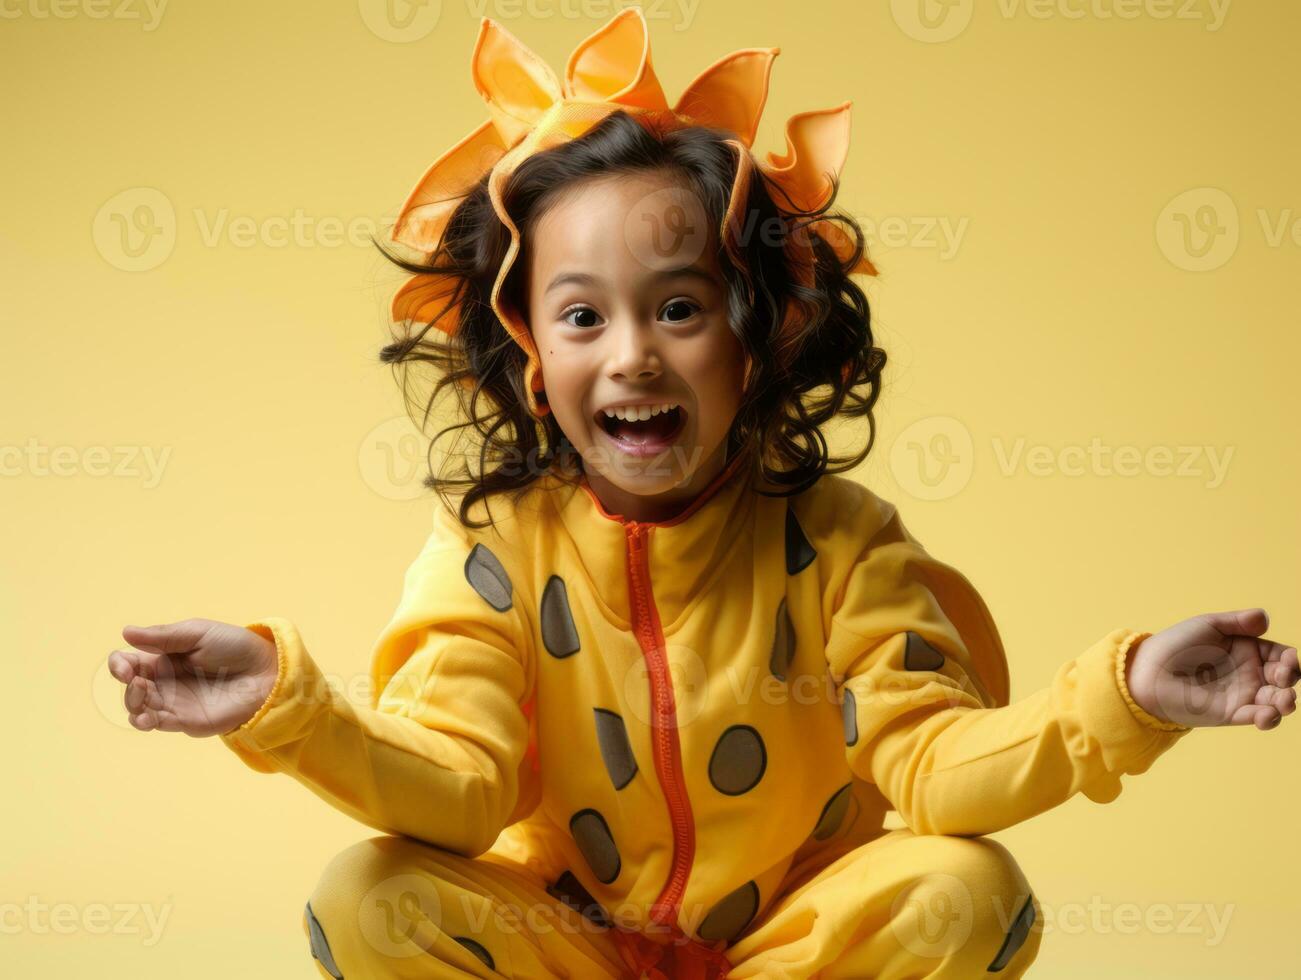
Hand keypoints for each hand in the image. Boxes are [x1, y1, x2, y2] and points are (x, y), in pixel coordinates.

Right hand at [107, 618, 279, 735]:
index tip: (124, 665)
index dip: (120, 664)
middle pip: (131, 687)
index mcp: (165, 658)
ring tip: (143, 694)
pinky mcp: (186, 721)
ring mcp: (174, 703)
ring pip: (138, 708)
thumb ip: (163, 637)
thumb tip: (125, 632)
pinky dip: (144, 722)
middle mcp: (166, 682)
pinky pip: (157, 724)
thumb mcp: (198, 633)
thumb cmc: (235, 647)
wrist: (265, 672)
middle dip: (127, 685)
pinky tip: (144, 717)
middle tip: (137, 680)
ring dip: (132, 703)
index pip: (130, 663)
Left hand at [1126, 608, 1298, 729]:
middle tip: (1282, 677)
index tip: (1288, 659)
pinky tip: (1266, 715)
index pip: (1280, 655)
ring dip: (1287, 702)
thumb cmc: (1176, 644)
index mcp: (1247, 649)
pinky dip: (1268, 718)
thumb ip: (1238, 622)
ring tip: (1284, 701)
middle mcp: (1249, 673)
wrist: (1149, 671)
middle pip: (1284, 679)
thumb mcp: (1208, 625)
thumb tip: (1264, 618)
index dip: (1290, 658)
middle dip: (1290, 678)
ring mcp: (1242, 694)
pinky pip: (1257, 718)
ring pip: (1277, 701)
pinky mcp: (1231, 713)